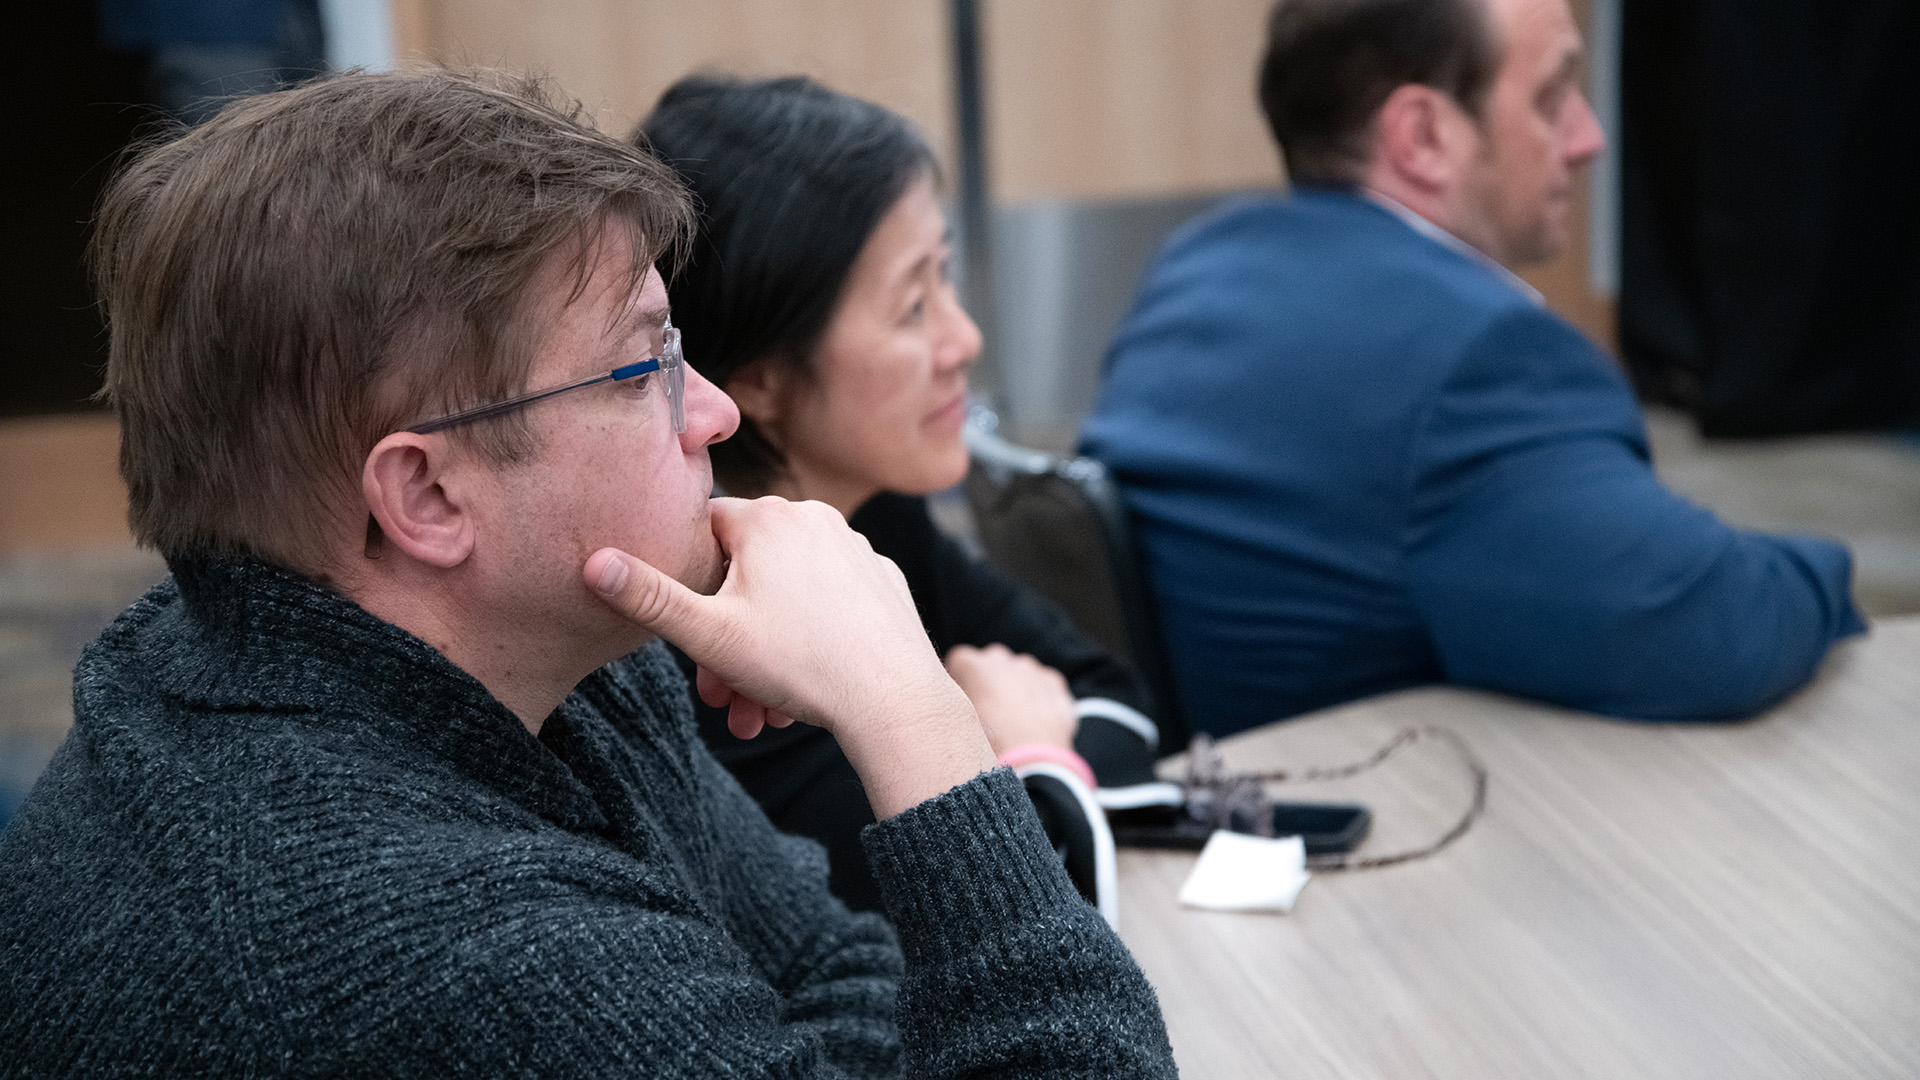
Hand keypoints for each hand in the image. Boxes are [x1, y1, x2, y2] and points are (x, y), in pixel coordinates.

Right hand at [582, 496, 995, 818]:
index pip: (701, 531)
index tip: (691, 631)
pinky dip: (810, 641)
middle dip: (726, 641)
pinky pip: (829, 605)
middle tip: (720, 695)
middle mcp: (813, 517)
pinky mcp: (882, 579)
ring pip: (787, 597)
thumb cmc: (800, 663)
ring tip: (760, 710)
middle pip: (745, 575)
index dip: (687, 583)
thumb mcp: (709, 635)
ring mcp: (854, 547)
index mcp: (766, 518)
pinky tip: (805, 690)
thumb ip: (649, 597)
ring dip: (764, 654)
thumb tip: (591, 562)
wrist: (893, 698)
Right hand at [944, 644, 1077, 754]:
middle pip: (990, 661)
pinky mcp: (1054, 683)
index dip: (960, 679)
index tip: (962, 696)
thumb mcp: (959, 726)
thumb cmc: (991, 749)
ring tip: (1013, 718)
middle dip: (989, 679)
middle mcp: (1004, 662)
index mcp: (975, 668)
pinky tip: (1034, 717)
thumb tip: (958, 700)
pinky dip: (1038, 693)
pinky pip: (1042, 681)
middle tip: (989, 709)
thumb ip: (956, 703)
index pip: (959, 659)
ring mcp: (1032, 670)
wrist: (1032, 767)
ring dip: (1015, 685)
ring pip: (1018, 670)